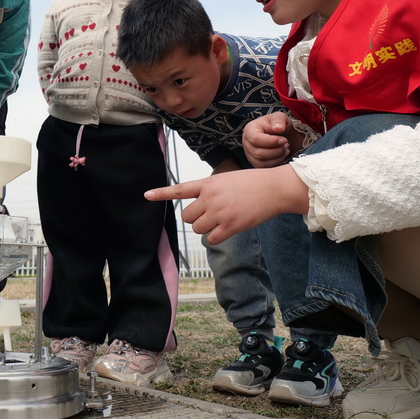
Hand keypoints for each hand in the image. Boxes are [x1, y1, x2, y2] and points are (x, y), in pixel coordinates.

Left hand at [144, 165, 308, 243]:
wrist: (273, 188)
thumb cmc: (252, 183)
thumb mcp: (227, 179)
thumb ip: (210, 191)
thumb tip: (201, 208)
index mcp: (208, 184)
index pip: (180, 189)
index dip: (161, 193)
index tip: (146, 195)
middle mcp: (210, 198)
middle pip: (187, 216)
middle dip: (195, 218)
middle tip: (210, 215)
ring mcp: (219, 213)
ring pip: (198, 229)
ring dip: (206, 228)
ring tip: (222, 219)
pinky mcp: (230, 226)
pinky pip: (211, 238)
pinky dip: (216, 237)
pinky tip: (228, 228)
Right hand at [243, 112, 295, 167]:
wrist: (280, 133)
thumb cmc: (278, 124)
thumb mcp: (280, 117)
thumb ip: (279, 120)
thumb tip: (278, 129)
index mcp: (250, 129)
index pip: (255, 139)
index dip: (271, 142)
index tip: (284, 140)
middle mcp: (246, 142)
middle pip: (258, 153)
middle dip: (276, 151)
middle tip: (286, 145)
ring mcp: (249, 154)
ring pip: (261, 162)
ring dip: (277, 157)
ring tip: (285, 149)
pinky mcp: (255, 162)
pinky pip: (264, 168)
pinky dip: (275, 163)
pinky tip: (282, 155)